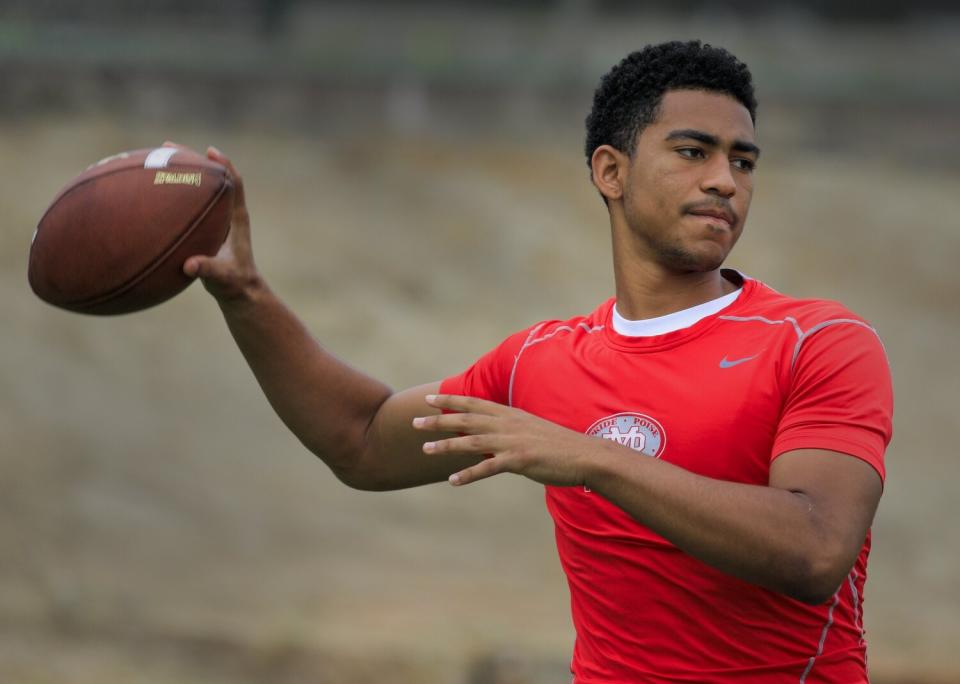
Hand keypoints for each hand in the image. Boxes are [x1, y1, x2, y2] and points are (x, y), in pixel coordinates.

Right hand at [170, 142, 261, 303]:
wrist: (240, 291)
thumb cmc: (234, 283)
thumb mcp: (222, 277)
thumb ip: (208, 270)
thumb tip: (189, 266)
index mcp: (236, 219)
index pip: (234, 185)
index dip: (224, 166)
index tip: (209, 152)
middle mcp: (229, 213)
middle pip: (214, 178)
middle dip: (193, 160)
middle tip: (168, 146)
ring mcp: (218, 218)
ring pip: (201, 188)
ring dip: (183, 172)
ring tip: (157, 158)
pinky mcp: (208, 225)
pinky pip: (191, 201)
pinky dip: (176, 192)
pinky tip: (153, 189)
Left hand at [412, 394, 597, 486]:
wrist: (586, 455)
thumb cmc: (559, 445)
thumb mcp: (530, 430)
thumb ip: (508, 431)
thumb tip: (489, 437)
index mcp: (510, 414)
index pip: (474, 403)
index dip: (450, 400)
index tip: (429, 399)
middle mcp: (508, 424)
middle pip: (466, 419)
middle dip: (438, 420)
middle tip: (414, 422)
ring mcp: (513, 442)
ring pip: (471, 442)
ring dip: (446, 445)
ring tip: (424, 449)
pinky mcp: (519, 461)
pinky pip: (488, 468)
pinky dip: (469, 474)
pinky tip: (453, 480)